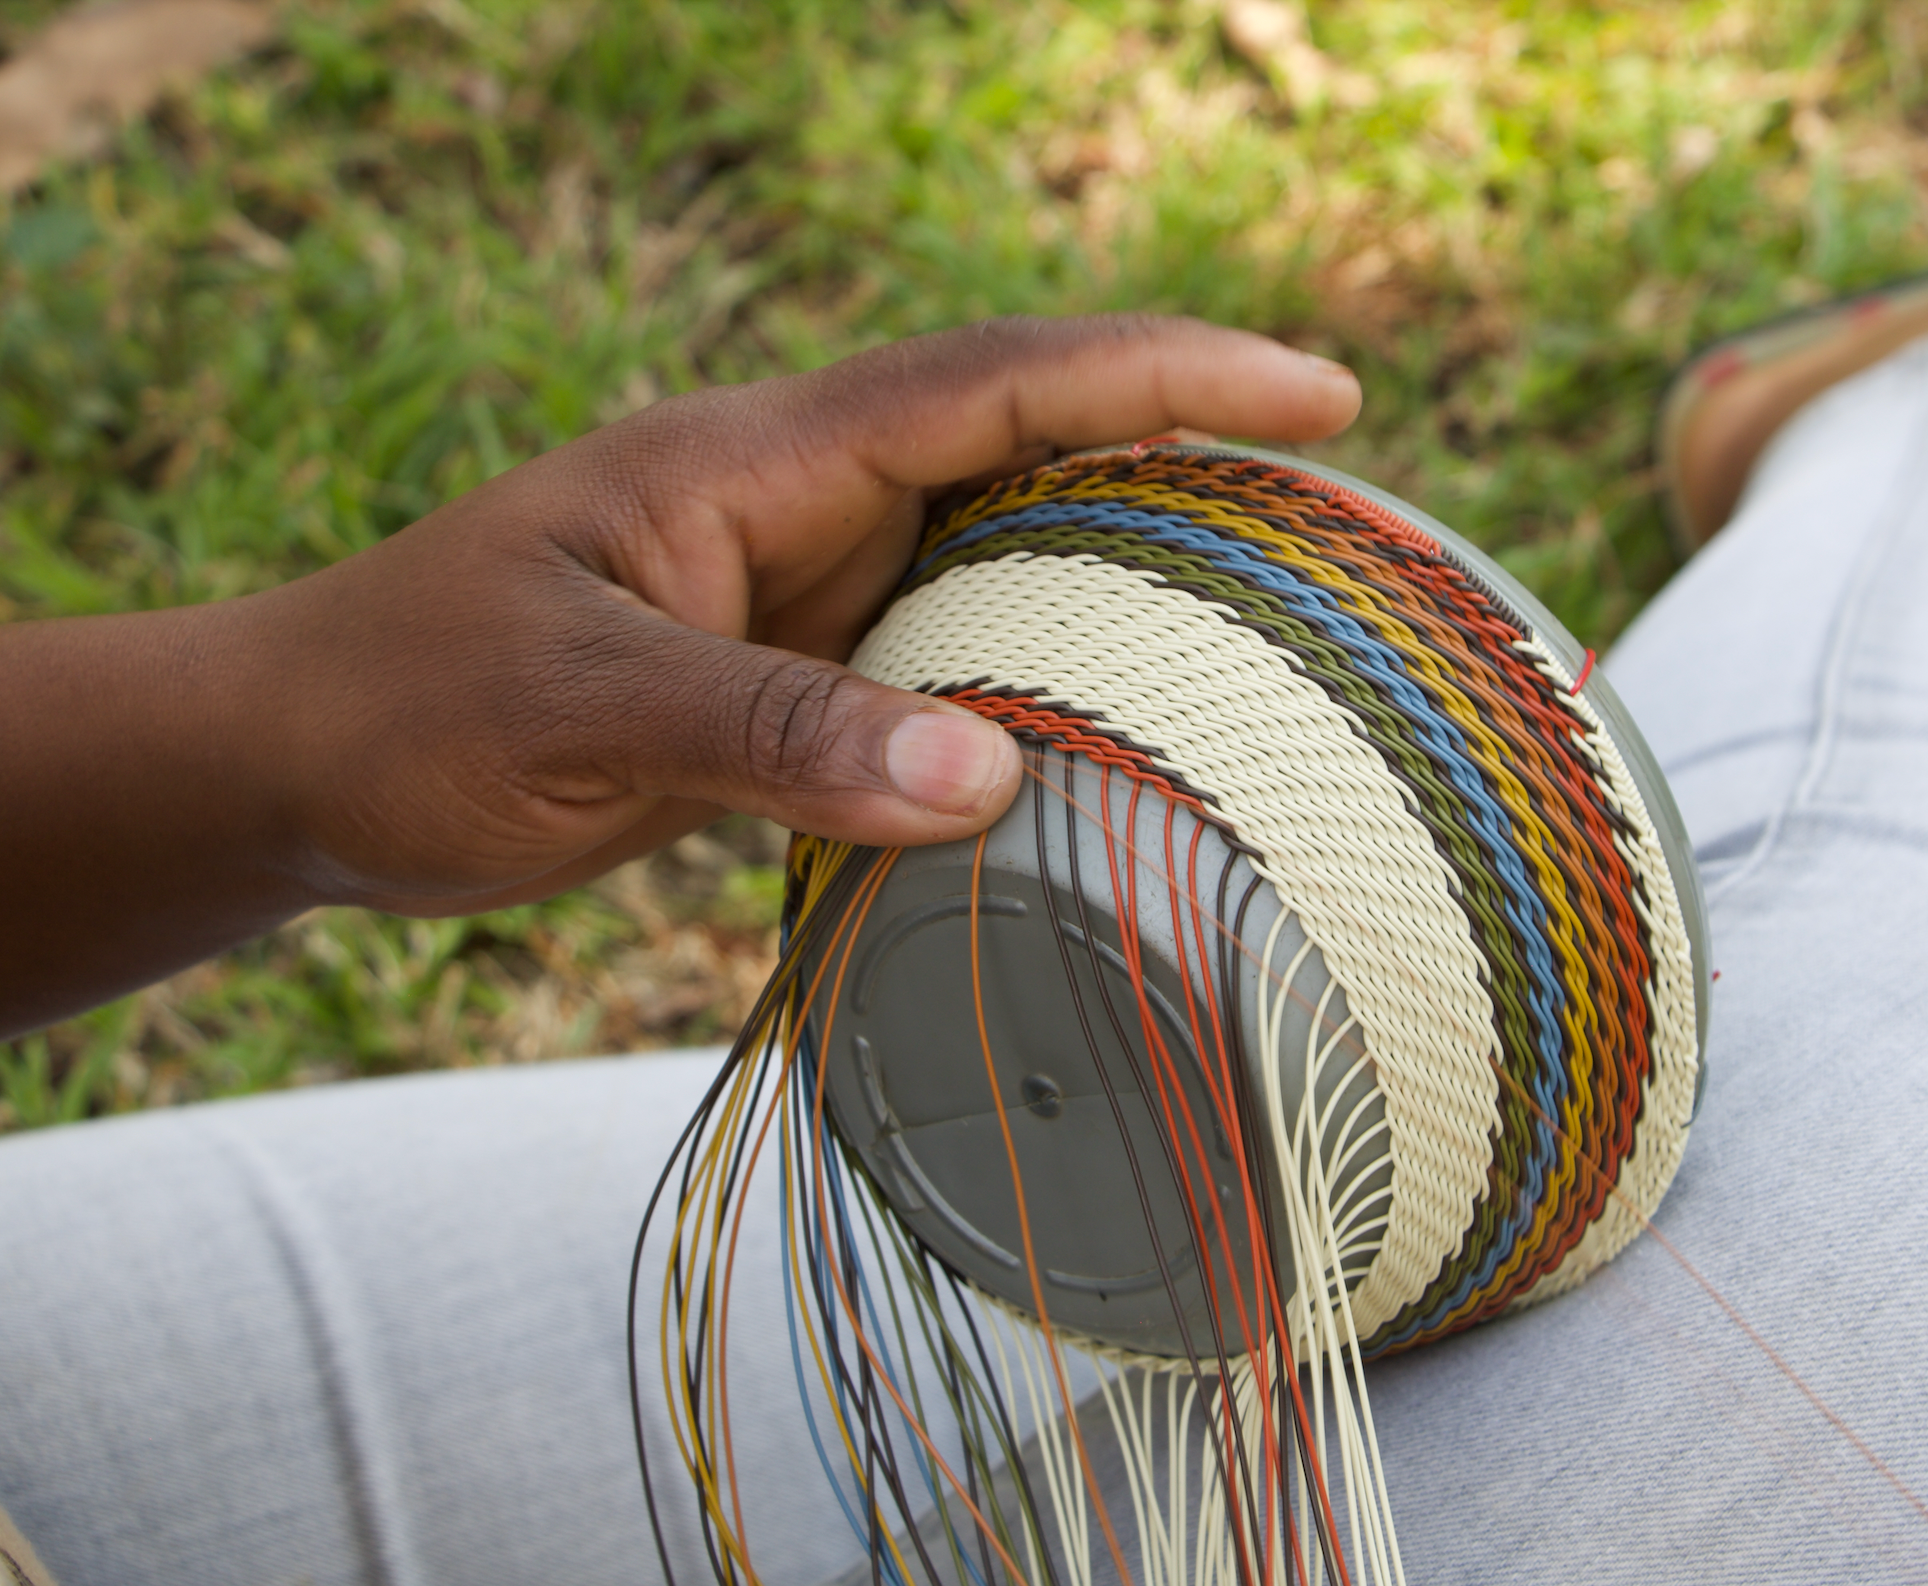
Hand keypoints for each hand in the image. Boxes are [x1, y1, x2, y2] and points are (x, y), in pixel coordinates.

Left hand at [0, 315, 1361, 1033]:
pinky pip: (947, 644)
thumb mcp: (583, 718)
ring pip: (998, 545)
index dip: (1165, 372)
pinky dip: (1040, 669)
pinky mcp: (781, 667)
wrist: (292, 764)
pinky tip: (1104, 725)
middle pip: (1027, 437)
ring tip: (1270, 608)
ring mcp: (794, 582)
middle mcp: (793, 503)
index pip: (995, 382)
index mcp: (754, 463)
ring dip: (1125, 561)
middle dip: (1186, 444)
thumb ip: (777, 734)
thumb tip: (987, 776)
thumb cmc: (405, 715)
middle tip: (1344, 501)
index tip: (1319, 391)